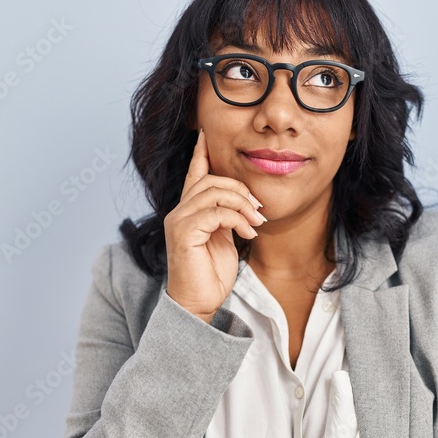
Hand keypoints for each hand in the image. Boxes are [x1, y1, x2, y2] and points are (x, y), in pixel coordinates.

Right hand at [164, 127, 265, 322]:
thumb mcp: (224, 239)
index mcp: (189, 211)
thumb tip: (244, 204)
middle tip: (258, 210)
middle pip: (212, 180)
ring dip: (242, 205)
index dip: (201, 152)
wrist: (198, 304)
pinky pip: (215, 212)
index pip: (194, 173)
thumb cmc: (211, 275)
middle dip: (241, 189)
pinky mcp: (183, 232)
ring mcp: (178, 220)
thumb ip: (226, 218)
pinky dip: (237, 219)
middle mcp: (179, 211)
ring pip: (214, 192)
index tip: (206, 133)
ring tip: (256, 222)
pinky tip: (248, 233)